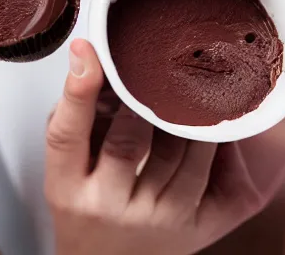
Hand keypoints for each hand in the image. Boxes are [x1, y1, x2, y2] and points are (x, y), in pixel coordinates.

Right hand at [45, 40, 284, 254]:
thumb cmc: (82, 208)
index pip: (66, 135)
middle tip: (152, 67)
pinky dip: (222, 149)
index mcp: (67, 187)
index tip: (87, 53)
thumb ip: (74, 119)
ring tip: (186, 88)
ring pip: (184, 155)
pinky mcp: (193, 232)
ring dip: (187, 115)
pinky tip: (212, 129)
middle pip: (131, 139)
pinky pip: (222, 184)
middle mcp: (110, 205)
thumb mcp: (63, 167)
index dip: (78, 91)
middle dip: (143, 97)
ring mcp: (156, 222)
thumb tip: (89, 60)